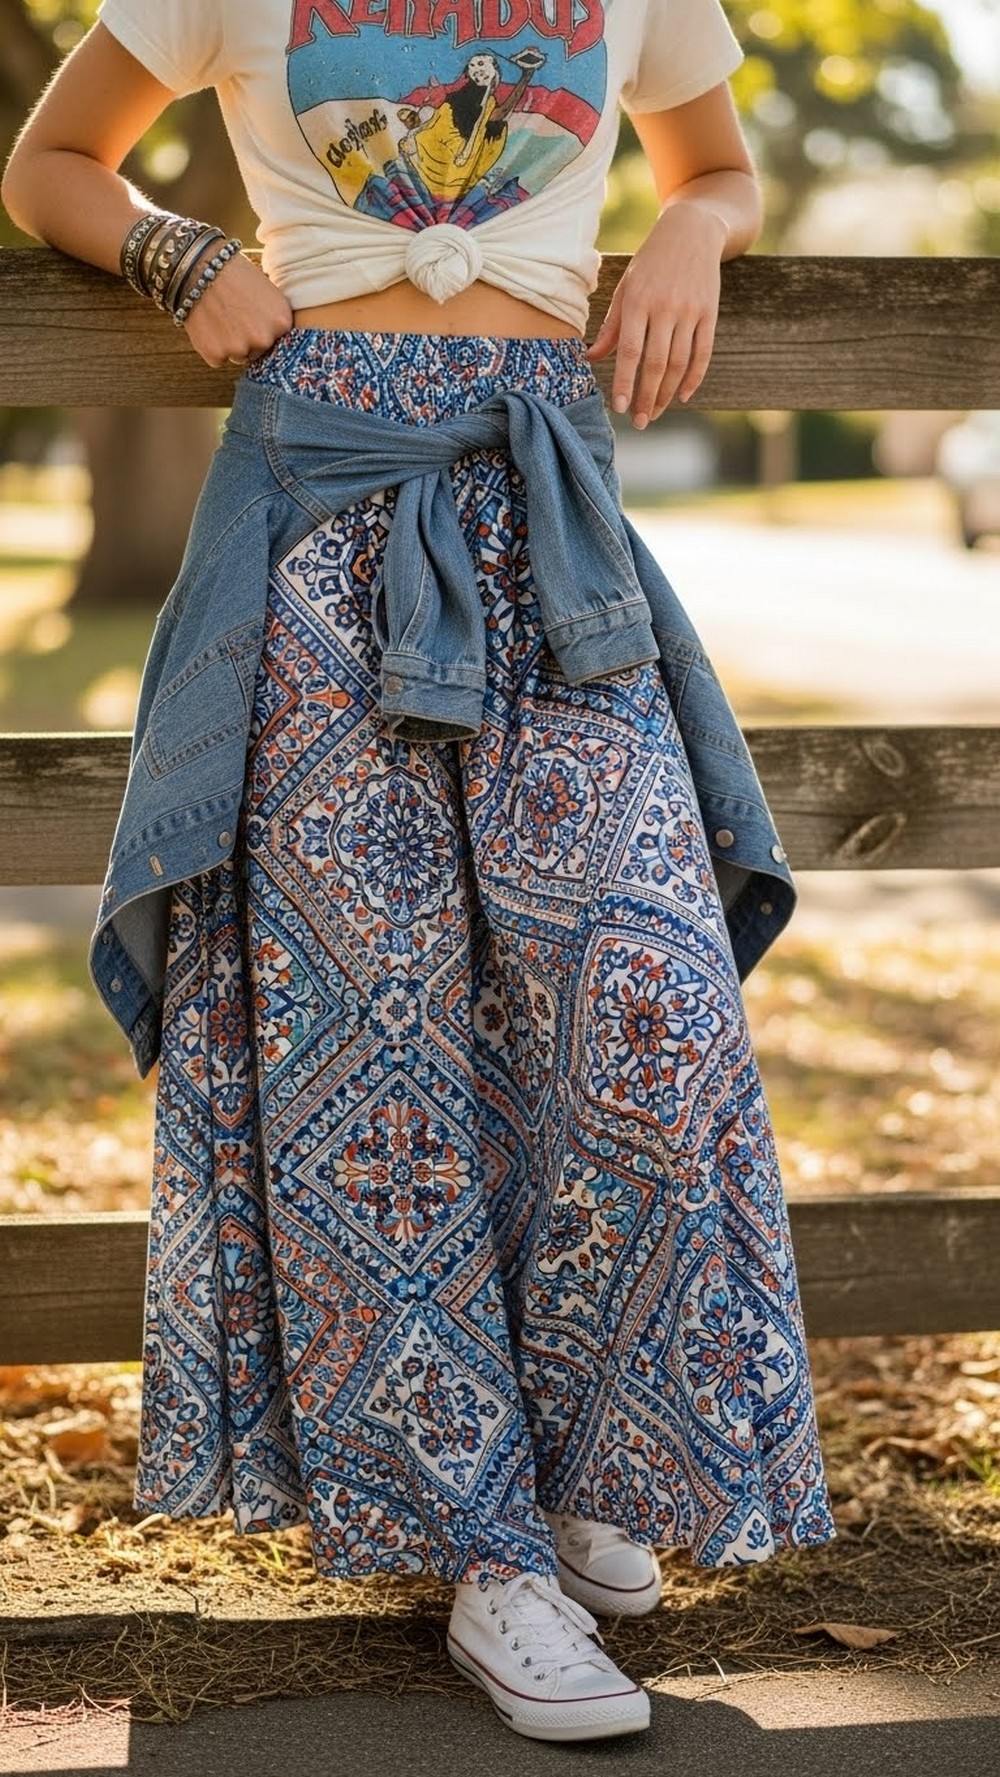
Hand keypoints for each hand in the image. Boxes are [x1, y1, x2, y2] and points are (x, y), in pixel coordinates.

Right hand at [181, 250, 293, 368]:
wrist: (201, 265)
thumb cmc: (235, 274)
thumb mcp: (268, 292)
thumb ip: (274, 320)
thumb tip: (274, 340)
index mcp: (282, 322)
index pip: (276, 340)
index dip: (261, 329)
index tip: (250, 315)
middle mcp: (264, 339)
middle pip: (258, 352)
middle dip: (246, 339)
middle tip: (232, 315)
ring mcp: (239, 348)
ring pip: (237, 356)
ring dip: (229, 344)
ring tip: (219, 317)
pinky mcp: (215, 355)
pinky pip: (217, 358)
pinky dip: (211, 346)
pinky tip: (207, 324)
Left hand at [587, 200, 727, 428]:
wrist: (691, 231)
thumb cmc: (650, 264)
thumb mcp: (626, 288)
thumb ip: (612, 326)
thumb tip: (591, 359)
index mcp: (638, 301)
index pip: (630, 351)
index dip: (625, 382)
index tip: (619, 407)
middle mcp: (665, 306)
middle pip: (656, 363)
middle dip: (646, 396)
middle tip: (639, 421)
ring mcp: (690, 310)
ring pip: (680, 363)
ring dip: (667, 393)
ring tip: (655, 413)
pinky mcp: (709, 312)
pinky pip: (703, 353)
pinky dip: (694, 378)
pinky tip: (683, 396)